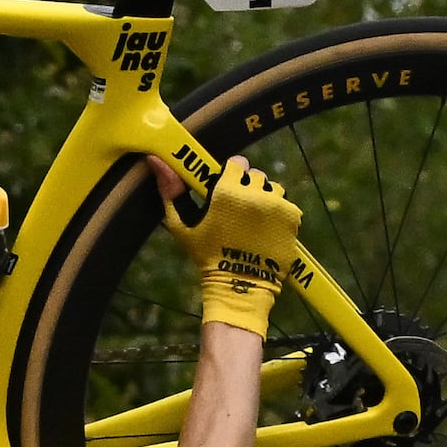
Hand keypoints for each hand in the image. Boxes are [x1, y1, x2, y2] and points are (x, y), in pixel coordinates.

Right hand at [159, 155, 303, 333]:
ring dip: (266, 199)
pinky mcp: (291, 219)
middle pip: (257, 176)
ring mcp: (276, 205)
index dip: (233, 174)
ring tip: (254, 221)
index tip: (229, 188)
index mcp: (228, 190)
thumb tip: (154, 160)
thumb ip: (171, 192)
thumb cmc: (207, 257)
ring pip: (274, 189)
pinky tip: (267, 230)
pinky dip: (279, 215)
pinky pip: (287, 206)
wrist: (239, 286)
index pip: (238, 163)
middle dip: (249, 188)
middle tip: (240, 210)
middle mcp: (255, 193)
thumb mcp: (183, 227)